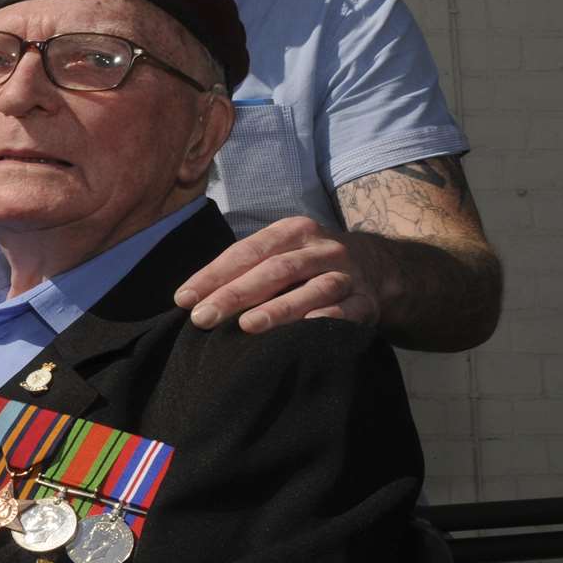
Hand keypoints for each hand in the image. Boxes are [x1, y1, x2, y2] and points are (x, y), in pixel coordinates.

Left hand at [173, 216, 378, 333]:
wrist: (378, 268)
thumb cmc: (308, 264)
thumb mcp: (281, 253)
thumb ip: (244, 269)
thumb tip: (191, 298)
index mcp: (293, 231)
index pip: (247, 251)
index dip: (214, 274)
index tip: (184, 299)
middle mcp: (322, 249)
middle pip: (275, 269)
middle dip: (236, 293)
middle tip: (204, 317)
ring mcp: (347, 275)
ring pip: (312, 290)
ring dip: (279, 309)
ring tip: (246, 326)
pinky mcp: (367, 302)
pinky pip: (345, 312)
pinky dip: (323, 320)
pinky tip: (301, 331)